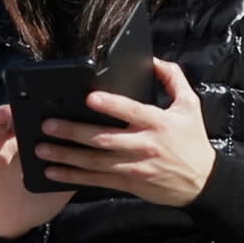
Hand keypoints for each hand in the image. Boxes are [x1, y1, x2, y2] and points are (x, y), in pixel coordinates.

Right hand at [0, 104, 74, 238]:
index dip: (44, 105)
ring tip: (5, 115)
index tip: (57, 99)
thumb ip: (76, 170)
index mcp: (34, 142)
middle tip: (31, 102)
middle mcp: (15, 140)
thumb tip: (100, 157)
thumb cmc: (38, 202)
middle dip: (22, 102)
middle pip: (16, 111)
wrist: (14, 224)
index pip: (38, 116)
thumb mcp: (62, 185)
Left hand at [34, 57, 216, 206]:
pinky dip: (73, 177)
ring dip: (66, 156)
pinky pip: (96, 181)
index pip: (132, 111)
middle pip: (104, 139)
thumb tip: (153, 59)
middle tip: (48, 125)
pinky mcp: (127, 183)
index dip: (111, 105)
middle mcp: (144, 145)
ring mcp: (133, 167)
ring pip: (95, 162)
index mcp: (158, 123)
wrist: (202, 183)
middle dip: (73, 132)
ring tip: (41, 149)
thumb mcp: (190, 106)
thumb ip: (173, 79)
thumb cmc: (192, 140)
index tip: (89, 98)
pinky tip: (53, 173)